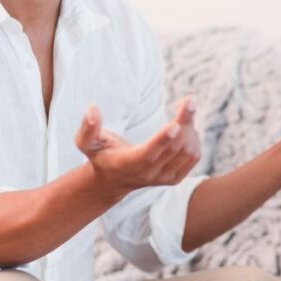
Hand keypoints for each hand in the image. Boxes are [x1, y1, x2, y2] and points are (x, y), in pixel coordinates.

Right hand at [74, 96, 200, 197]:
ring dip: (190, 127)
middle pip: (174, 148)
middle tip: (190, 100)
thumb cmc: (100, 155)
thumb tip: (92, 108)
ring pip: (187, 151)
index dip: (162, 140)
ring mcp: (164, 178)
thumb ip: (88, 129)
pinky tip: (186, 125)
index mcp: (128, 164)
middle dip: (184, 121)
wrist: (113, 180)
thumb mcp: (86, 144)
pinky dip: (194, 138)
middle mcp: (149, 174)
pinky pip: (193, 157)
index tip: (176, 124)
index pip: (148, 154)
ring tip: (185, 109)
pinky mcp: (175, 178)